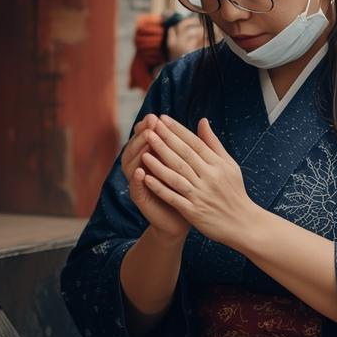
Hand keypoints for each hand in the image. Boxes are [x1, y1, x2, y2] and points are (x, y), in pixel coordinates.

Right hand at [123, 115, 189, 240]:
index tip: (160, 116)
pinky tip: (140, 170)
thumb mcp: (192, 165)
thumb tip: (203, 120)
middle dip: (144, 133)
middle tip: (150, 122)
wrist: (181, 220)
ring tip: (146, 140)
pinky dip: (136, 178)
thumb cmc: (188, 190)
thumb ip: (193, 145)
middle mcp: (142, 167)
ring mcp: (139, 182)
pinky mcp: (139, 198)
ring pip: (132, 163)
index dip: (153, 127)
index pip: (148, 137)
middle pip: (137, 146)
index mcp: (154, 157)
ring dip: (138, 150)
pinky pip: (135, 187)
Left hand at [139, 115, 260, 248]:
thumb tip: (202, 121)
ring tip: (144, 150)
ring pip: (176, 175)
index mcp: (217, 165)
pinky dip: (160, 188)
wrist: (243, 224)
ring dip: (159, 162)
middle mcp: (209, 178)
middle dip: (165, 141)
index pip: (194, 144)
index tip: (162, 119)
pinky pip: (173, 197)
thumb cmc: (234, 192)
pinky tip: (146, 178)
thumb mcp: (229, 165)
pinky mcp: (194, 211)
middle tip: (149, 127)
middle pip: (183, 156)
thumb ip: (213, 144)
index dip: (177, 131)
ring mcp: (200, 195)